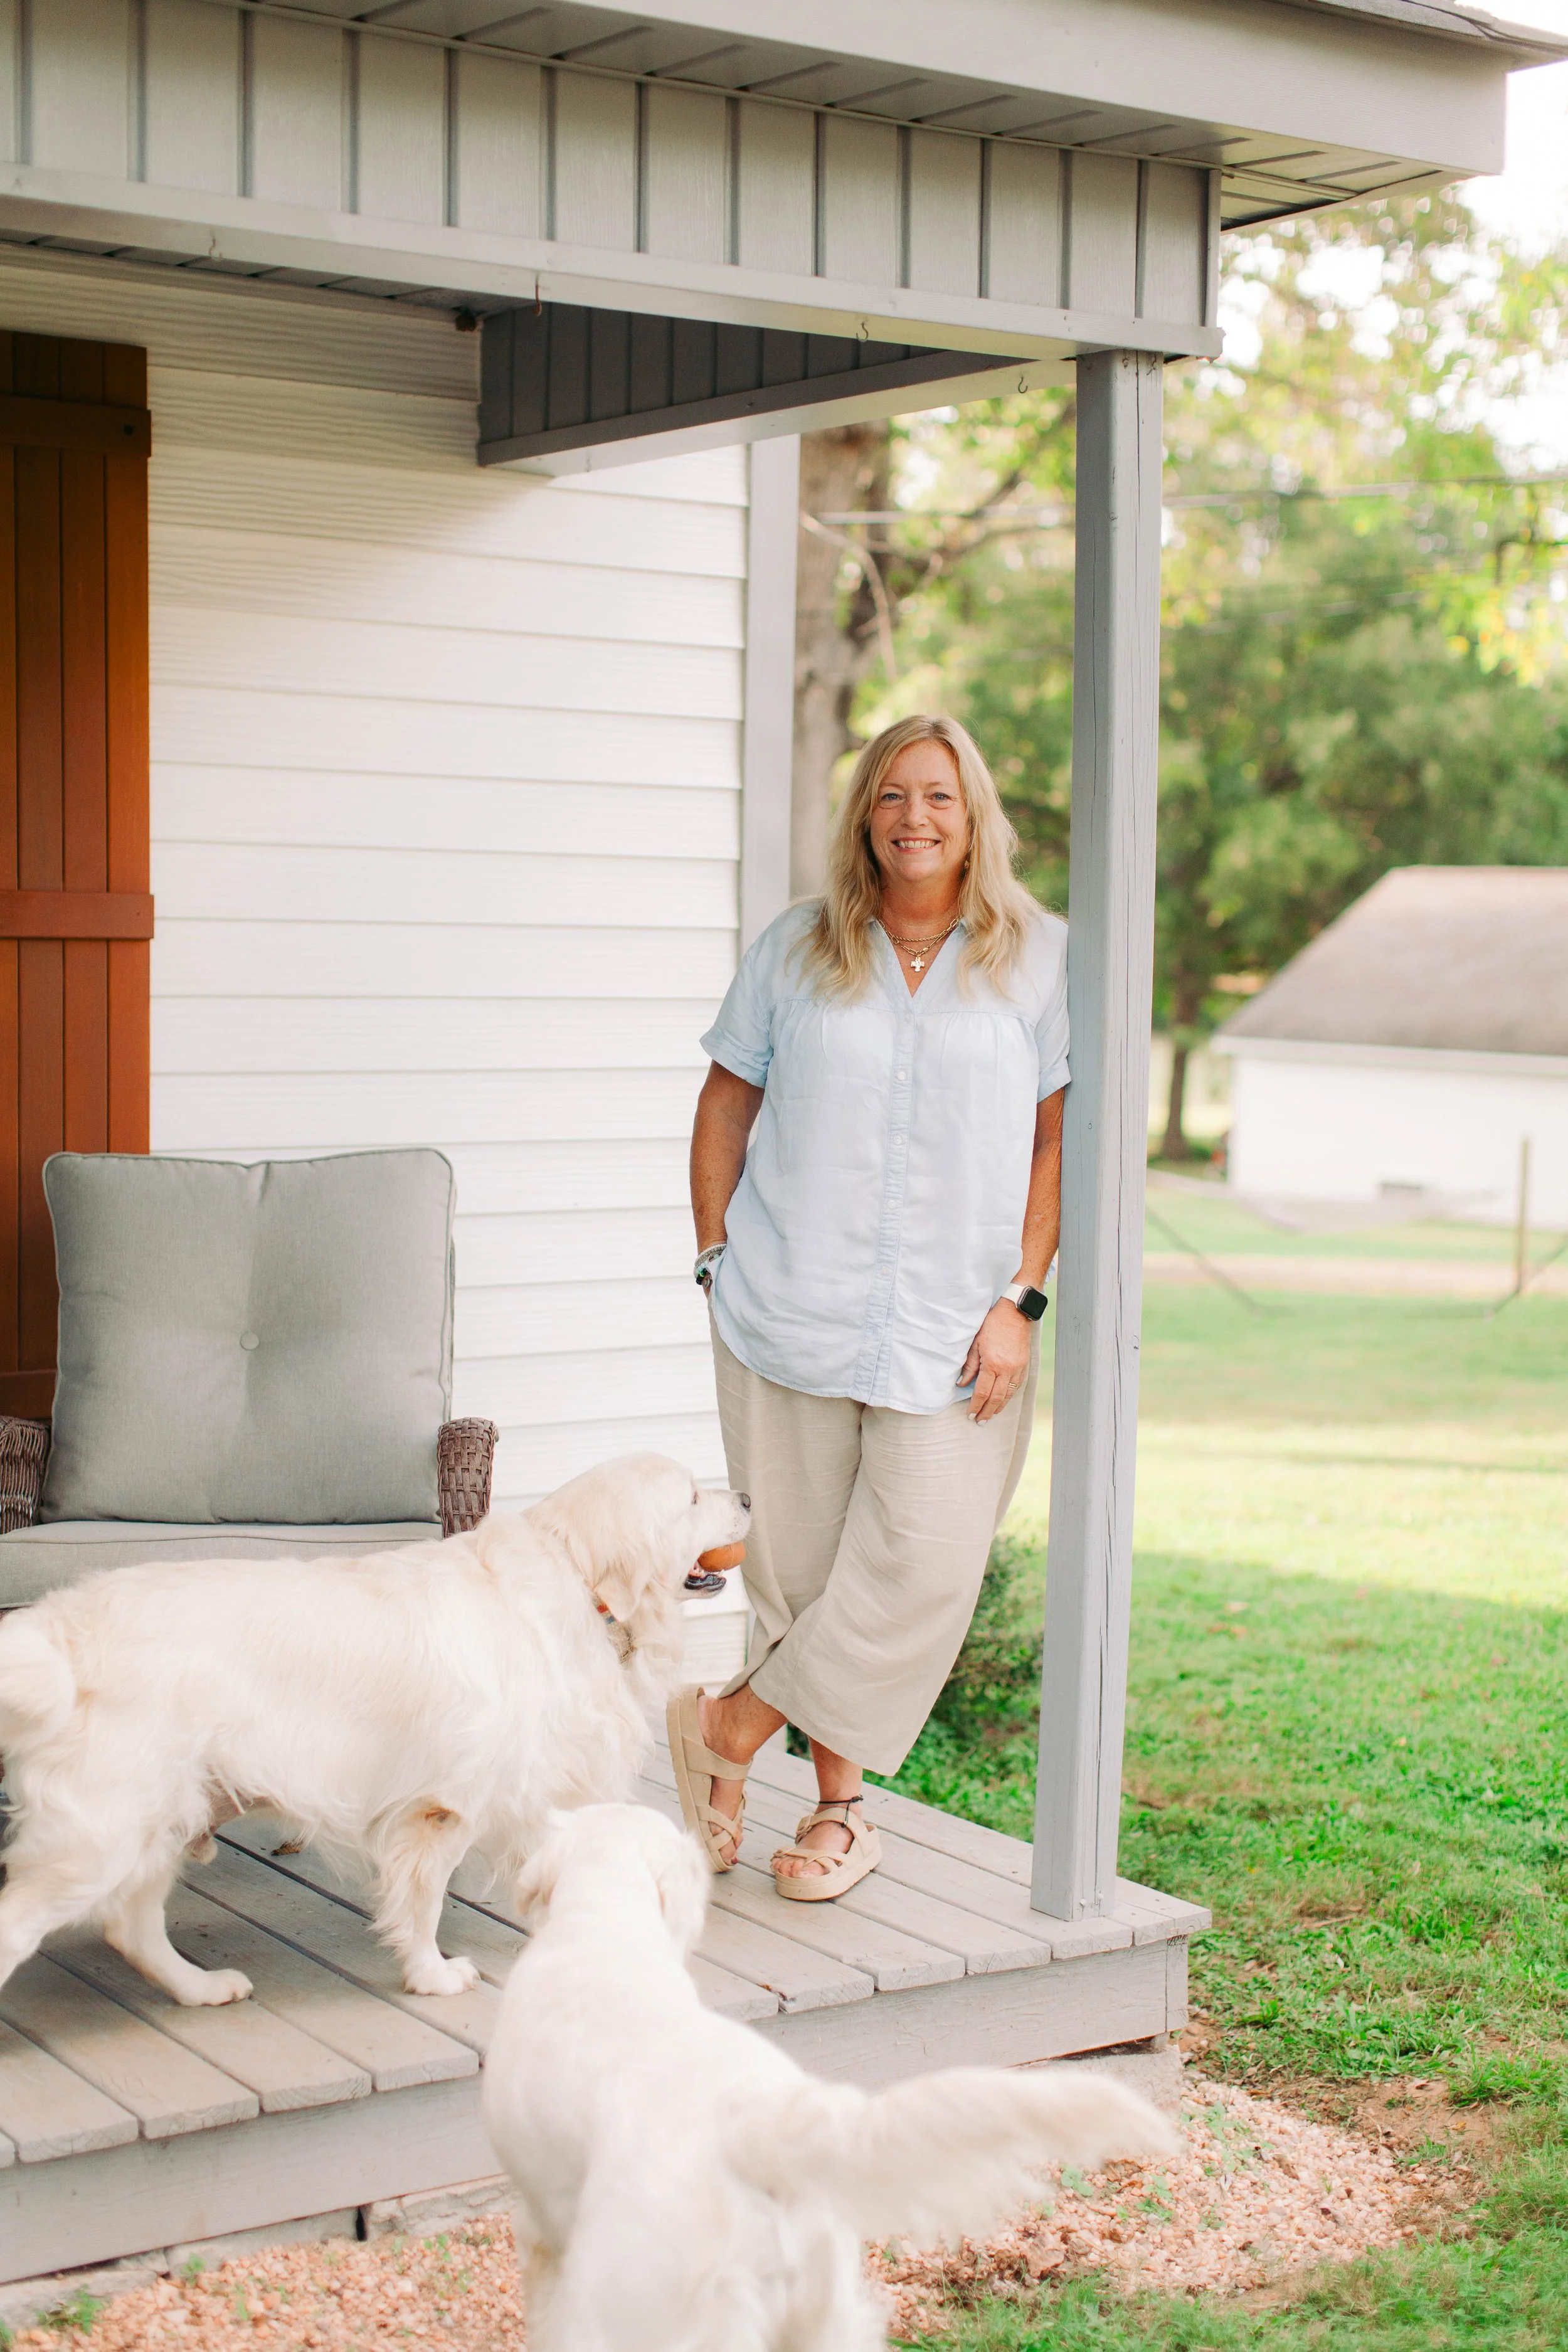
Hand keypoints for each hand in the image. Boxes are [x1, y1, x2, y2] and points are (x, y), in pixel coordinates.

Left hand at [959, 1301, 1032, 1421]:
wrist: (1014, 1312)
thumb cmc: (992, 1324)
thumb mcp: (975, 1343)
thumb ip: (969, 1365)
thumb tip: (962, 1383)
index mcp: (993, 1363)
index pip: (982, 1391)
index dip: (976, 1405)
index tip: (970, 1415)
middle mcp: (1007, 1369)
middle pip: (997, 1397)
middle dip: (987, 1411)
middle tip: (980, 1421)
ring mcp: (1018, 1368)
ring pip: (1009, 1394)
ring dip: (999, 1407)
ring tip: (991, 1415)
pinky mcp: (1024, 1364)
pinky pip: (1017, 1385)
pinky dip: (1009, 1395)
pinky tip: (1004, 1400)